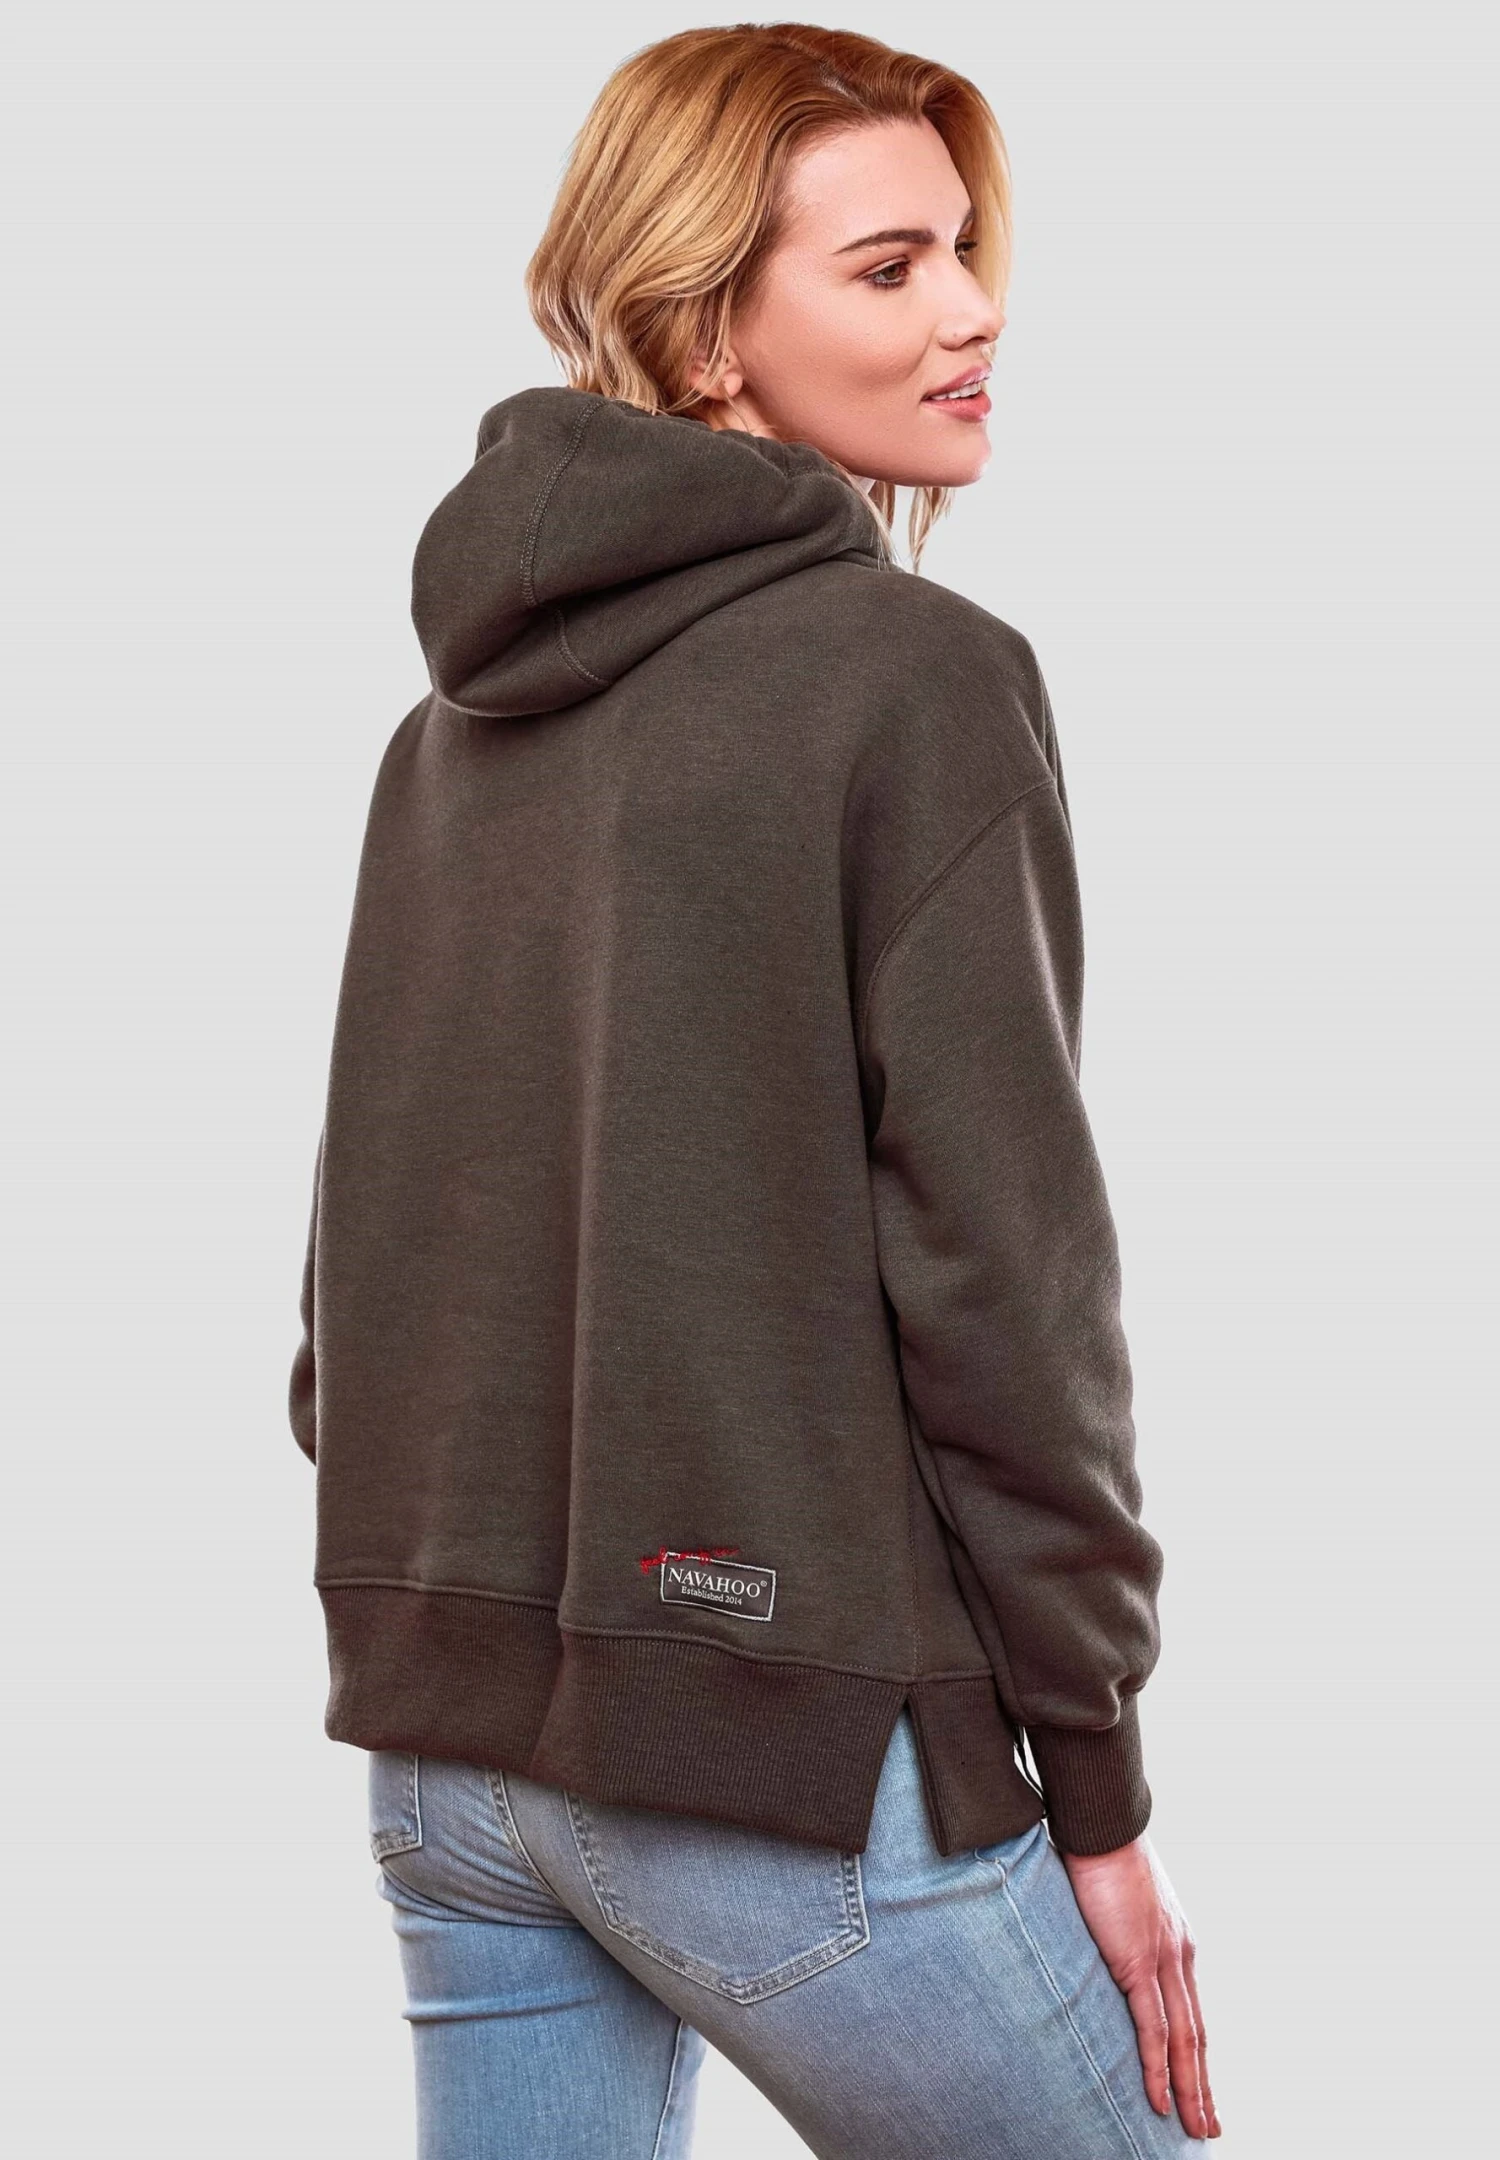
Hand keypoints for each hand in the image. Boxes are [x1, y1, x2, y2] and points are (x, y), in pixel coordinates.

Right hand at [1061, 1833, 1219, 2138]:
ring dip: (1190, 2090)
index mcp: (1178, 1943)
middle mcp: (1179, 1957)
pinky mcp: (1137, 1962)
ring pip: (1183, 2041)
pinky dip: (1157, 2066)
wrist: (1103, 1824)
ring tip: (1194, 2128)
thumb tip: (1107, 1940)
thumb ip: (1123, 1928)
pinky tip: (1161, 2099)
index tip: (1203, 2088)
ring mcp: (1162, 1961)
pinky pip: (1152, 2027)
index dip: (1198, 2055)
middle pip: (1197, 2036)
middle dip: (1204, 2086)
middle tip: (1210, 2127)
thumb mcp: (1123, 1901)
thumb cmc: (1104, 1852)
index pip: (1193, 2013)